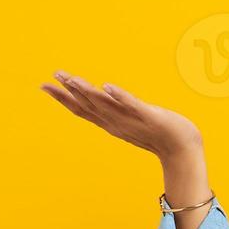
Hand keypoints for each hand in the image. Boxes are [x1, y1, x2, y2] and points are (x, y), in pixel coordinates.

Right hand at [41, 71, 202, 161]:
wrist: (182, 149)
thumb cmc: (160, 135)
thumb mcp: (132, 121)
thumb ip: (118, 112)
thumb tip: (105, 98)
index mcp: (111, 123)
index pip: (82, 109)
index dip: (63, 98)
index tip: (45, 85)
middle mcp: (117, 123)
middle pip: (87, 106)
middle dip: (67, 93)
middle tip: (49, 79)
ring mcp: (132, 120)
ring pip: (105, 104)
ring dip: (88, 92)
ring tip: (72, 79)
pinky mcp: (149, 116)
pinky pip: (132, 104)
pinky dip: (118, 96)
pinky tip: (107, 86)